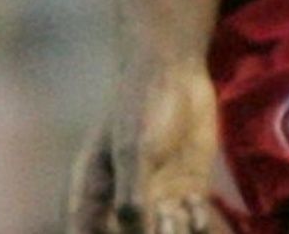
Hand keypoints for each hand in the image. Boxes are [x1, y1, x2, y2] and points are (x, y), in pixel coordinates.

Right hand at [67, 59, 224, 233]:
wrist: (173, 72)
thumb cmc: (140, 105)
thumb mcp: (133, 147)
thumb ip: (131, 189)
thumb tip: (132, 224)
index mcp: (92, 194)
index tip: (135, 223)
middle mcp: (121, 204)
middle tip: (163, 213)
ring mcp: (154, 200)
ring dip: (174, 232)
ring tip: (176, 206)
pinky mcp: (184, 193)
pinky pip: (191, 224)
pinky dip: (196, 222)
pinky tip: (194, 200)